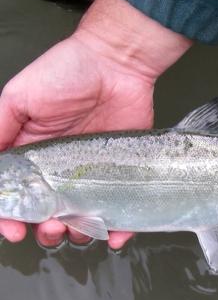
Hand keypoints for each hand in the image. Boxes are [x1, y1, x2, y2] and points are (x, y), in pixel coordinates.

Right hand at [0, 0, 191, 247]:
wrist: (117, 64)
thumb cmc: (67, 74)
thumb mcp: (21, 98)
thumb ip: (0, 130)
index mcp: (34, 156)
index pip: (18, 197)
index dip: (10, 218)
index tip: (12, 230)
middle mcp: (62, 171)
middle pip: (49, 214)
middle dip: (45, 229)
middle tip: (50, 226)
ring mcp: (94, 174)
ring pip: (84, 218)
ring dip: (79, 233)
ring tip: (79, 228)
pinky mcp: (123, 172)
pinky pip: (121, 209)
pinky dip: (119, 229)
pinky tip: (117, 235)